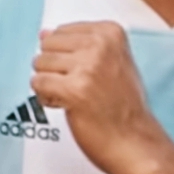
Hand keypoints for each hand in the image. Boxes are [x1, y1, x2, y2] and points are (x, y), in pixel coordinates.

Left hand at [32, 22, 172, 173]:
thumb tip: (44, 33)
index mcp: (110, 33)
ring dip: (49, 84)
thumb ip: (78, 46)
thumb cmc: (124, 108)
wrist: (135, 142)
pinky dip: (45, 97)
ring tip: (72, 97)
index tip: (83, 72)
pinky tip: (65, 105)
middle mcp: (101, 45)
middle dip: (54, 68)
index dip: (64, 56)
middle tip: (76, 87)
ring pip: (40, 64)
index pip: (61, 31)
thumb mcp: (110, 63)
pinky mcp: (75, 89)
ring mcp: (88, 66)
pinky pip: (38, 83)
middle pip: (47, 45)